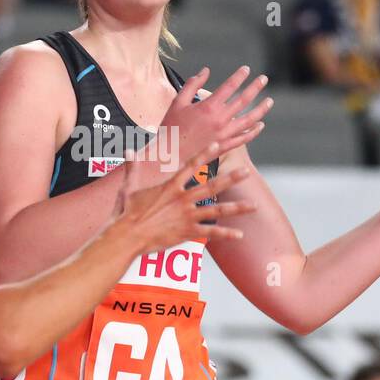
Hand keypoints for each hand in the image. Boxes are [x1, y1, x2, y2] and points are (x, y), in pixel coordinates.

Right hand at [115, 143, 255, 253]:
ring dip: (236, 208)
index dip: (205, 153)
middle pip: (211, 186)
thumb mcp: (128, 187)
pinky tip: (240, 234)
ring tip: (253, 205)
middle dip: (231, 178)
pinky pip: (211, 233)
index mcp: (170, 186)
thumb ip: (132, 167)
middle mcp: (182, 198)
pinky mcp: (188, 232)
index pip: (191, 165)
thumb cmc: (125, 212)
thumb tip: (128, 149)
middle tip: (246, 171)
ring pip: (217, 210)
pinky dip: (226, 234)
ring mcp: (187, 215)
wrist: (127, 235)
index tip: (218, 144)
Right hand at [160, 66, 272, 165]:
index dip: (239, 76)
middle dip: (255, 87)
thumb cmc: (171, 127)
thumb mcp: (178, 102)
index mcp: (209, 107)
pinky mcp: (224, 147)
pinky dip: (254, 131)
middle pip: (243, 100)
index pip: (229, 86)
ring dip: (261, 109)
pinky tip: (260, 125)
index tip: (246, 69)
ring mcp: (224, 134)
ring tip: (269, 101)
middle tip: (264, 79)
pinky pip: (244, 138)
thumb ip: (193, 85)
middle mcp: (220, 120)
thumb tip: (205, 71)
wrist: (168, 154)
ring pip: (249, 120)